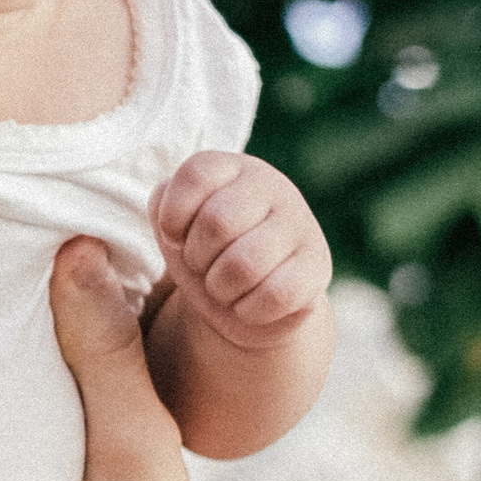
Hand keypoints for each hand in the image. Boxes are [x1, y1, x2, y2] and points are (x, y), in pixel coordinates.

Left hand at [152, 152, 330, 351]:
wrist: (248, 301)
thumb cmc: (207, 255)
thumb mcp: (176, 229)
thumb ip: (162, 205)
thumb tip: (164, 198)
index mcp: (232, 169)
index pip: (195, 174)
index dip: (173, 216)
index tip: (175, 237)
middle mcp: (271, 186)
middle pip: (217, 222)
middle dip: (197, 258)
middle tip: (204, 266)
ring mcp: (300, 224)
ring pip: (244, 264)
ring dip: (220, 288)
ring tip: (224, 286)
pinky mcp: (318, 266)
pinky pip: (275, 295)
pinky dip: (250, 311)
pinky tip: (249, 305)